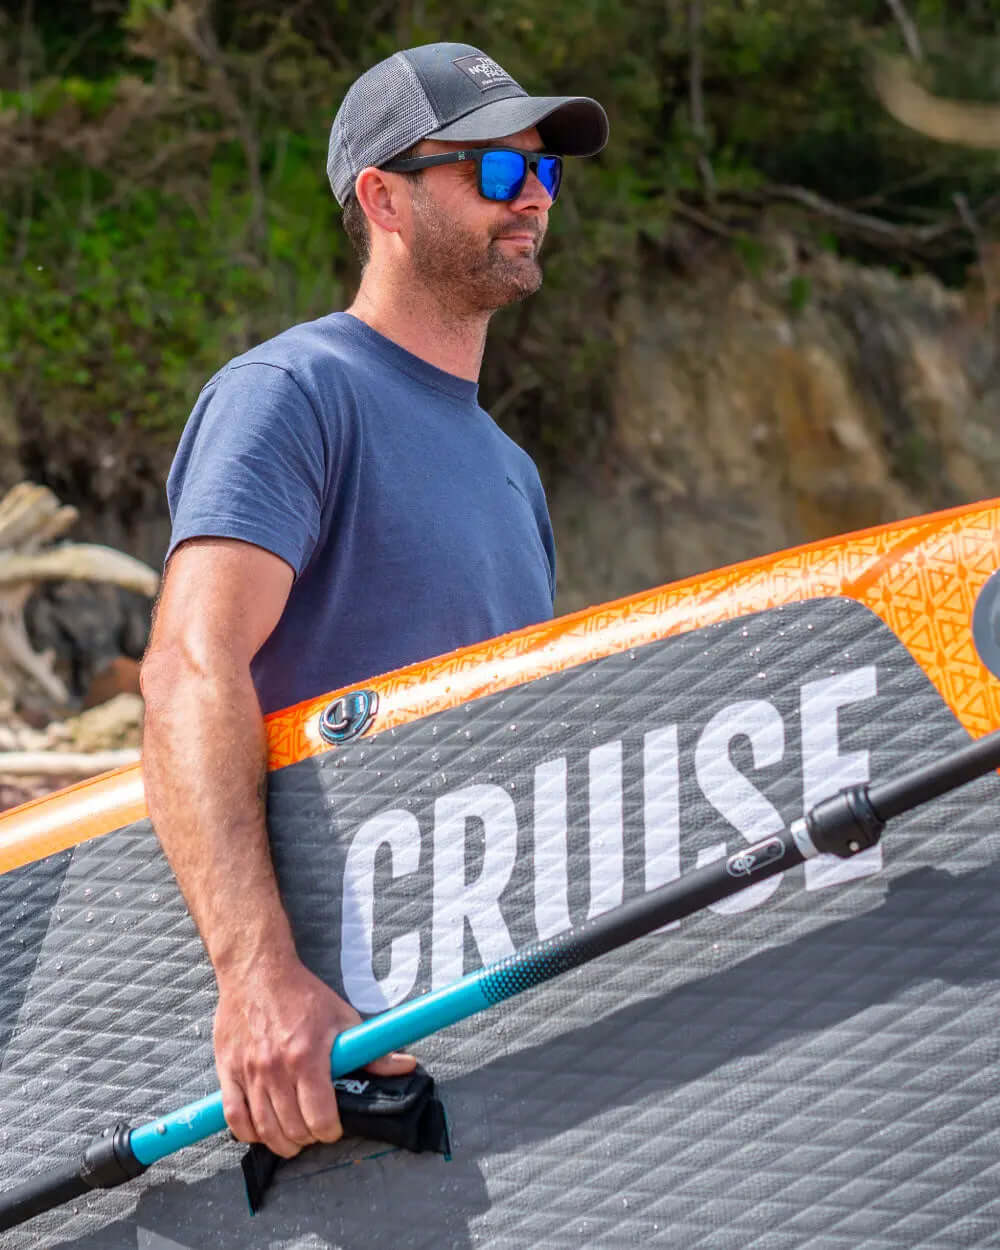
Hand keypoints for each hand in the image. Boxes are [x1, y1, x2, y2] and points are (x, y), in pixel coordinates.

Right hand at [214, 955, 415, 1157]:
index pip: (320, 1117)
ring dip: (282, 1142)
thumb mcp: (343, 1018)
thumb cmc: (303, 995)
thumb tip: (407, 1066)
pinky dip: (249, 1133)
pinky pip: (234, 1118)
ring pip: (264, 1129)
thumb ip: (373, 1051)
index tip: (334, 1127)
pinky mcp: (227, 1071)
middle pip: (292, 1129)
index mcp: (307, 1056)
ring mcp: (248, 1072)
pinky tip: (262, 1130)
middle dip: (309, 1138)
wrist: (257, 972)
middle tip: (314, 1130)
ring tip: (293, 1136)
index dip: (331, 1130)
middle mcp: (275, 1069)